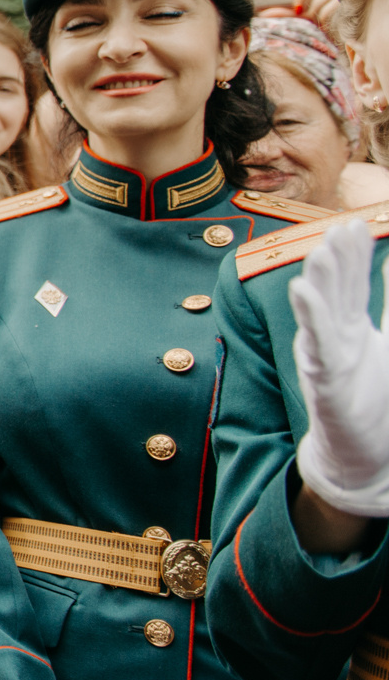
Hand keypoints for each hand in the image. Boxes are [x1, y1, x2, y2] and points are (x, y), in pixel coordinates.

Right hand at [289, 221, 388, 517]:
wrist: (365, 456)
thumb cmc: (377, 404)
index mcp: (352, 331)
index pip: (353, 285)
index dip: (355, 255)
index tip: (355, 223)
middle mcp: (336, 339)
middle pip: (337, 291)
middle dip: (337, 258)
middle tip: (340, 225)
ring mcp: (327, 358)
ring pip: (323, 312)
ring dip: (320, 280)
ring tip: (321, 250)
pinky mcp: (325, 381)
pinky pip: (318, 343)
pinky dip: (310, 316)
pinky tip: (303, 291)